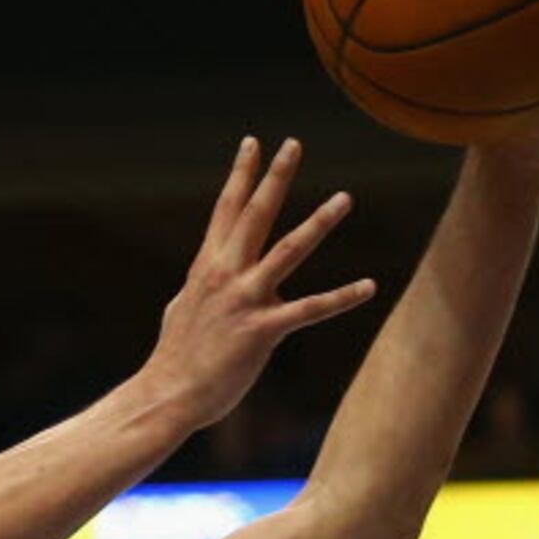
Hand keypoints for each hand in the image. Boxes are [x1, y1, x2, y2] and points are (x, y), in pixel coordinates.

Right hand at [137, 136, 376, 428]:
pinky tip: (369, 286)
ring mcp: (244, 300)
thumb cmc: (176, 357)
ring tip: (345, 197)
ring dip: (319, 222)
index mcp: (207, 267)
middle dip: (275, 177)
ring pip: (288, 251)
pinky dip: (342, 297)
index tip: (253, 144)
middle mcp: (225, 275)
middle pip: (254, 214)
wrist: (168, 394)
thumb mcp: (184, 309)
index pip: (226, 210)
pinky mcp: (262, 330)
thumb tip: (204, 279)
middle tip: (293, 144)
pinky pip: (310, 309)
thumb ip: (202, 287)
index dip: (240, 175)